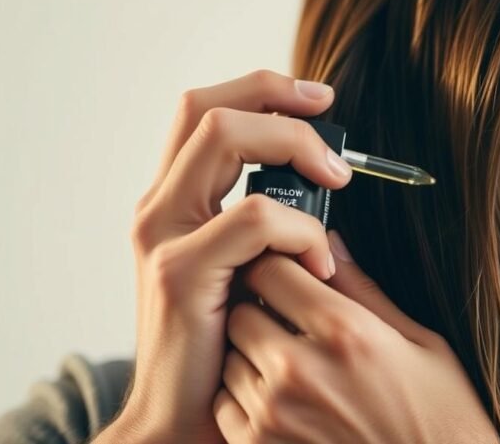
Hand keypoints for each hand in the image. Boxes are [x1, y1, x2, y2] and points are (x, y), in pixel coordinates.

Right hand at [110, 70, 352, 442]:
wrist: (187, 418)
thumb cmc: (229, 345)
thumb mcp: (248, 269)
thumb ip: (266, 224)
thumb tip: (323, 178)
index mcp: (177, 203)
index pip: (205, 112)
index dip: (261, 89)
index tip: (318, 98)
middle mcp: (161, 209)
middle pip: (206, 108)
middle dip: (274, 96)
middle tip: (328, 113)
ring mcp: (163, 236)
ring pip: (225, 137)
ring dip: (296, 147)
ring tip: (338, 181)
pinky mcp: (181, 272)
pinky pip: (254, 218)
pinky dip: (301, 230)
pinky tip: (322, 263)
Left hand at [213, 231, 499, 443]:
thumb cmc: (438, 417)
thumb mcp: (421, 342)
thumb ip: (365, 290)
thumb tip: (332, 244)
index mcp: (345, 332)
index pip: (272, 269)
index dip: (279, 267)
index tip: (291, 276)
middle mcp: (301, 370)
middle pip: (241, 310)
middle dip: (261, 309)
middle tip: (289, 323)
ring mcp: (275, 414)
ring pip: (230, 356)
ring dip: (251, 354)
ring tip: (291, 367)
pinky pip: (224, 404)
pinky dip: (245, 398)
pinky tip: (284, 402)